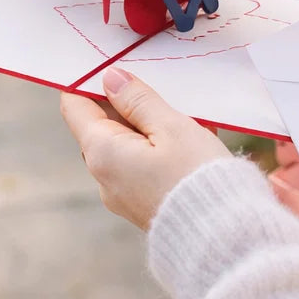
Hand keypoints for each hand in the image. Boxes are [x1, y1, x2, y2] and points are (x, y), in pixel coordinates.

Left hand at [60, 68, 230, 228]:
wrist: (224, 235)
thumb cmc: (198, 175)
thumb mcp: (171, 126)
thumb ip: (138, 100)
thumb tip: (110, 79)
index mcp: (102, 152)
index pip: (75, 106)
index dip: (87, 81)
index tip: (111, 63)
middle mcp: (103, 176)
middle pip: (101, 125)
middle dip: (126, 102)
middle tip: (159, 84)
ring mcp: (121, 194)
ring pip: (125, 144)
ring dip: (148, 125)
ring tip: (185, 114)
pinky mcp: (141, 204)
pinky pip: (140, 165)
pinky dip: (158, 147)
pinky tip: (190, 140)